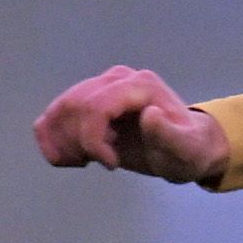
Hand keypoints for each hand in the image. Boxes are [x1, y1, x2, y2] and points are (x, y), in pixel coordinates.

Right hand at [33, 65, 229, 184]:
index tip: (112, 165)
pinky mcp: (91, 98)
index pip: (96, 106)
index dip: (92, 139)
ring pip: (60, 109)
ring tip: (84, 162)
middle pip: (74, 106)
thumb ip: (170, 135)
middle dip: (78, 143)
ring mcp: (102, 85)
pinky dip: (52, 137)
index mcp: (140, 86)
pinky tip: (72, 156)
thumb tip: (149, 114)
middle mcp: (118, 78)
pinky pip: (56, 112)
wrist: (188, 147)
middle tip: (94, 164)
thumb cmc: (189, 151)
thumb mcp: (187, 151)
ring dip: (63, 142)